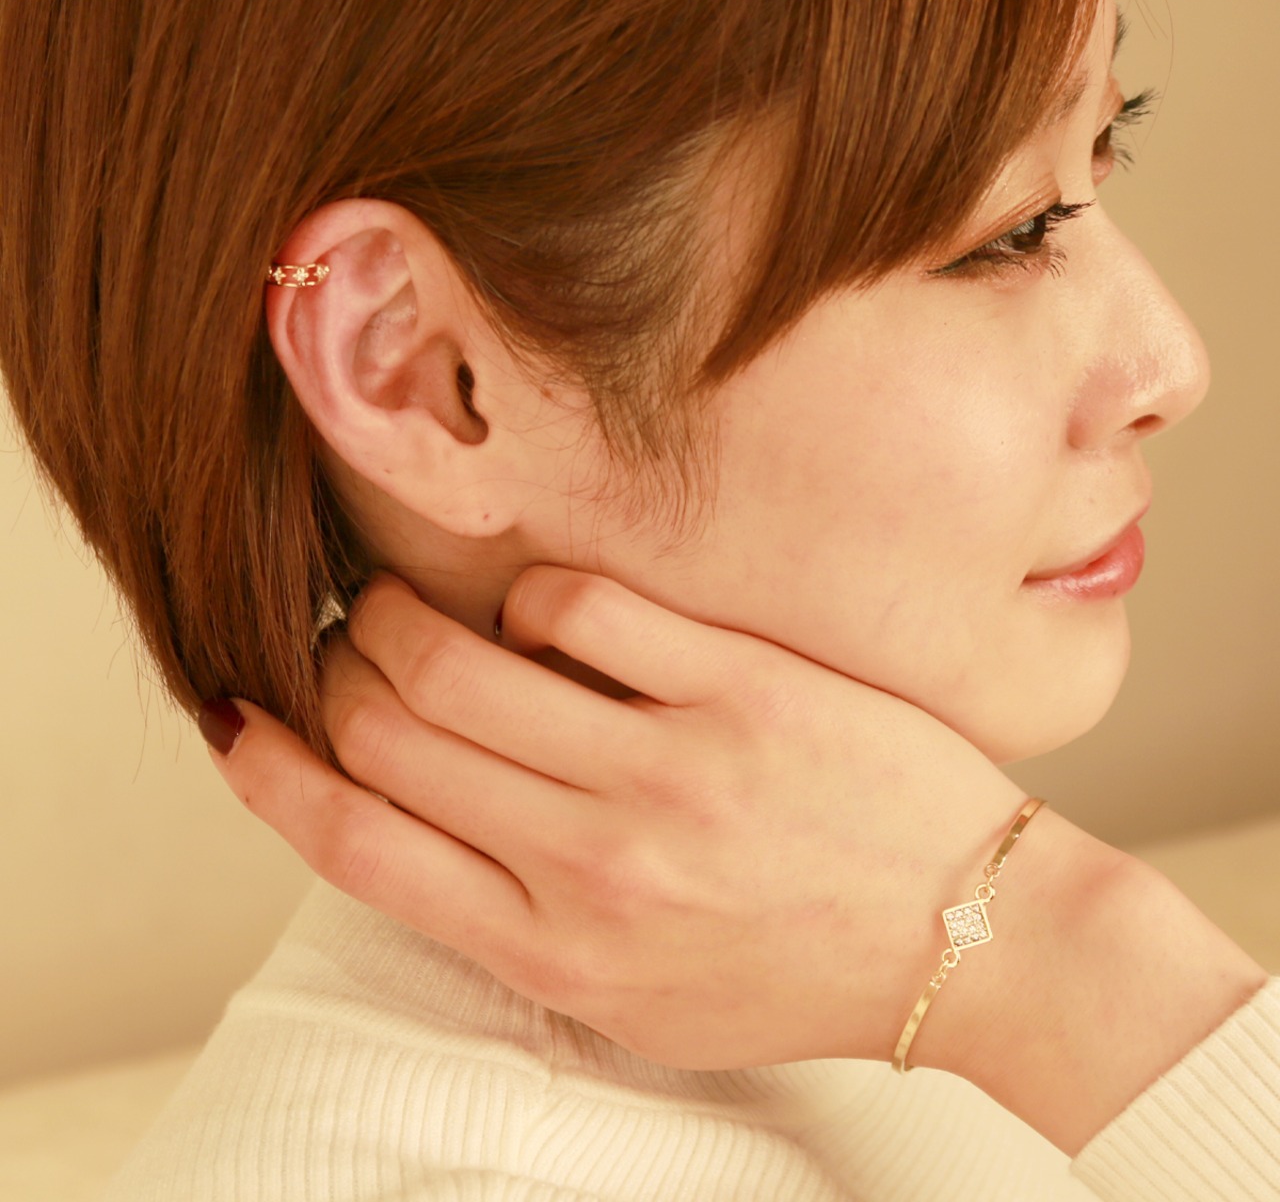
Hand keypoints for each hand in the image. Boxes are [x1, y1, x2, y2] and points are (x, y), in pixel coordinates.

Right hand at [207, 567, 1029, 1071]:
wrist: (963, 944)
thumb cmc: (794, 970)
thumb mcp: (637, 999)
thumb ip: (519, 927)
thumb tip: (417, 826)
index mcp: (554, 949)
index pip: (357, 843)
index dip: (271, 773)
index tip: (242, 721)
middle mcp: (591, 862)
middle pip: (384, 731)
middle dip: (334, 671)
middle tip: (347, 645)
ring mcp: (665, 769)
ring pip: (455, 659)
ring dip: (402, 612)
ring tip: (412, 602)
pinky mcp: (739, 690)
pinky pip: (581, 605)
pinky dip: (533, 590)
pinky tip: (546, 605)